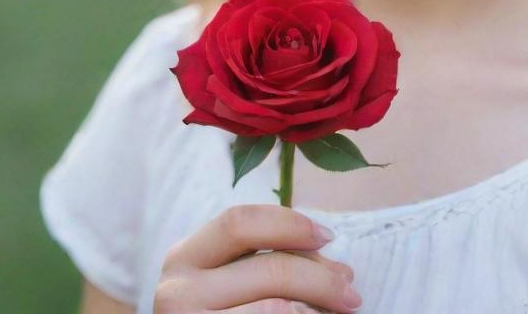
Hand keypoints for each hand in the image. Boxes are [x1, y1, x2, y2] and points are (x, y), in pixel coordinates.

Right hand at [153, 203, 361, 313]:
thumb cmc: (222, 310)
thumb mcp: (232, 281)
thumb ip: (270, 263)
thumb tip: (342, 272)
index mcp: (185, 257)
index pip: (239, 222)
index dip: (288, 224)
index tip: (327, 237)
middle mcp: (176, 290)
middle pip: (266, 268)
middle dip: (318, 276)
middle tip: (351, 289)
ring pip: (274, 308)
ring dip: (316, 304)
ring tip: (344, 308)